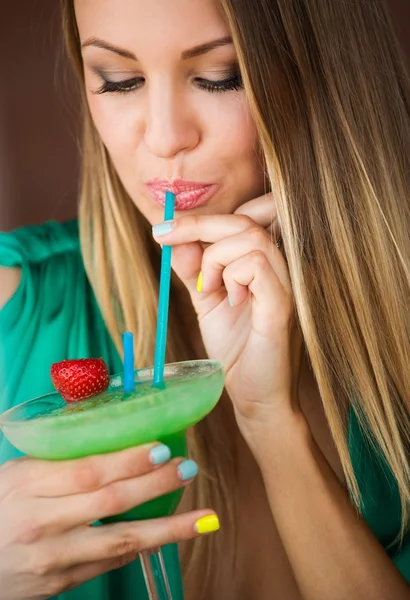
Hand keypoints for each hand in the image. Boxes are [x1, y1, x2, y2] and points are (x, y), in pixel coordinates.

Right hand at [0, 448, 214, 599]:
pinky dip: (142, 546)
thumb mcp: (15, 475)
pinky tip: (168, 535)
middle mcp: (40, 521)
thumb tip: (113, 440)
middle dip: (155, 484)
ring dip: (167, 528)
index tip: (161, 448)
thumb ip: (57, 461)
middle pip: (109, 500)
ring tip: (202, 516)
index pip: (87, 469)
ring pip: (119, 539)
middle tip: (186, 468)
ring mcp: (52, 556)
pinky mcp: (60, 582)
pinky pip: (109, 562)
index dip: (128, 460)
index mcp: (26, 483)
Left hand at [153, 193, 303, 437]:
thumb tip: (174, 239)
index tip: (165, 229)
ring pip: (250, 238)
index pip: (247, 217)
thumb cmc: (237, 350)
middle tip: (163, 236)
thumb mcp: (207, 301)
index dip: (207, 217)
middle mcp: (284, 269)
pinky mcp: (283, 305)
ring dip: (215, 258)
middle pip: (247, 220)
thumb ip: (195, 270)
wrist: (254, 397)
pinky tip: (229, 300)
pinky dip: (231, 276)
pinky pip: (257, 265)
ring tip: (210, 289)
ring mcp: (288, 285)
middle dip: (198, 224)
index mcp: (267, 264)